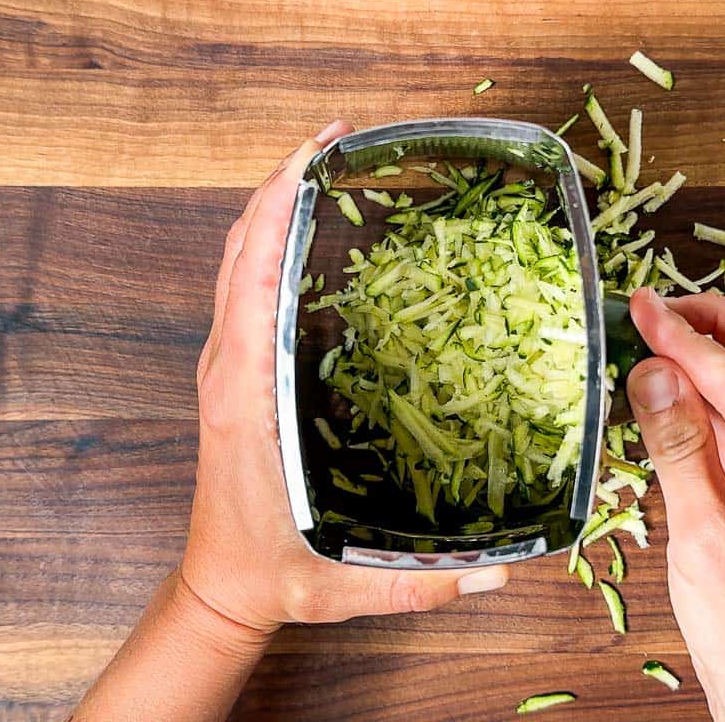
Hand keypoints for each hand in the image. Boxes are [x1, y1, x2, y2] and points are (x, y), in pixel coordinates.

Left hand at [180, 121, 508, 636]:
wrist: (221, 585)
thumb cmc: (275, 571)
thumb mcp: (347, 579)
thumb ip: (424, 583)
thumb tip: (503, 569)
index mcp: (246, 395)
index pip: (250, 275)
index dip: (277, 203)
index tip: (317, 152)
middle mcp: (231, 366)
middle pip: (241, 246)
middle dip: (284, 180)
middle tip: (343, 138)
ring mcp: (229, 364)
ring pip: (238, 259)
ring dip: (274, 202)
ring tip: (333, 163)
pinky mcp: (237, 370)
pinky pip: (245, 286)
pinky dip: (269, 240)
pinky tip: (315, 230)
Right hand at [626, 289, 724, 721]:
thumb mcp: (706, 537)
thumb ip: (680, 445)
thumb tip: (651, 369)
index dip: (689, 342)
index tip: (641, 307)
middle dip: (718, 324)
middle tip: (655, 304)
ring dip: (719, 351)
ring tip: (660, 328)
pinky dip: (717, 393)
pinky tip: (675, 379)